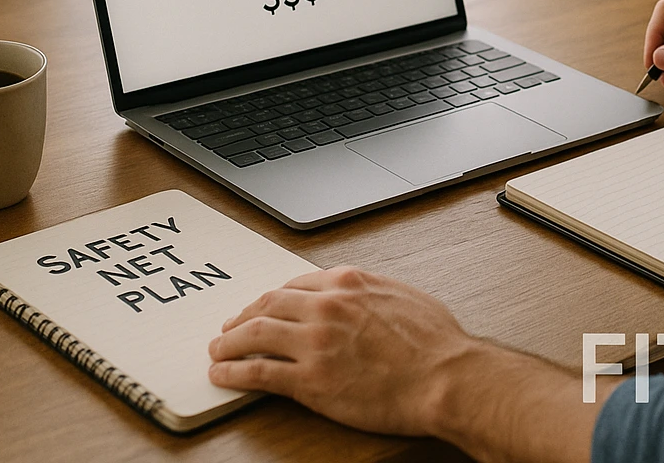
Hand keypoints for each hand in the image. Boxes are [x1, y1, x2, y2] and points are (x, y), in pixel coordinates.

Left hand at [209, 266, 478, 435]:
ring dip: (229, 341)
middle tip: (229, 326)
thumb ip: (371, 292)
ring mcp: (315, 343)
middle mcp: (327, 307)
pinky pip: (259, 372)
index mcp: (349, 283)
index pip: (295, 284)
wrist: (446, 378)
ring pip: (255, 334)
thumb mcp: (404, 296)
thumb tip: (356, 294)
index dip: (272, 298)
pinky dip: (234, 371)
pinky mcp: (311, 380)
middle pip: (268, 304)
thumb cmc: (436, 343)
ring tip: (217, 349)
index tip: (264, 307)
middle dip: (243, 315)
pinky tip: (222, 374)